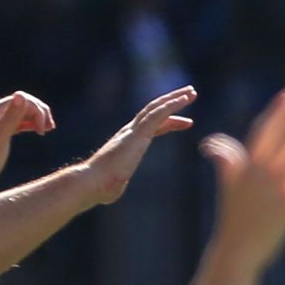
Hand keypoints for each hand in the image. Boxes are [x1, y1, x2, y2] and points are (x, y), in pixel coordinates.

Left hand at [0, 91, 56, 200]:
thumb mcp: (0, 136)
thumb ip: (11, 116)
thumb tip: (21, 95)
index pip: (23, 99)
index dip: (38, 111)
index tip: (42, 131)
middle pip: (24, 104)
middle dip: (40, 113)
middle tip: (50, 129)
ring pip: (23, 114)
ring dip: (38, 118)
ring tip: (49, 130)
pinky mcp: (1, 135)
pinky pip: (19, 124)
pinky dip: (32, 125)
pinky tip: (39, 132)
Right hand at [77, 86, 198, 206]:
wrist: (93, 183)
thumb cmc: (102, 188)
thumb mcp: (115, 184)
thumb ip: (117, 183)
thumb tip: (111, 192)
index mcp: (128, 142)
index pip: (152, 126)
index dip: (170, 122)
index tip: (187, 122)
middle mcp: (130, 132)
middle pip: (154, 111)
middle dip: (172, 102)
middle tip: (190, 95)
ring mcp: (133, 131)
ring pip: (156, 108)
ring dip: (175, 99)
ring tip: (192, 92)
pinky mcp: (137, 134)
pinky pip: (157, 115)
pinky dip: (170, 106)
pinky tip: (183, 100)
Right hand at [199, 89, 284, 276]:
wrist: (237, 247)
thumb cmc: (234, 215)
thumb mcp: (228, 182)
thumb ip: (225, 159)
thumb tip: (211, 144)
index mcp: (247, 163)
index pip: (265, 130)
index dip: (279, 112)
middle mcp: (263, 172)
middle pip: (283, 138)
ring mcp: (277, 188)